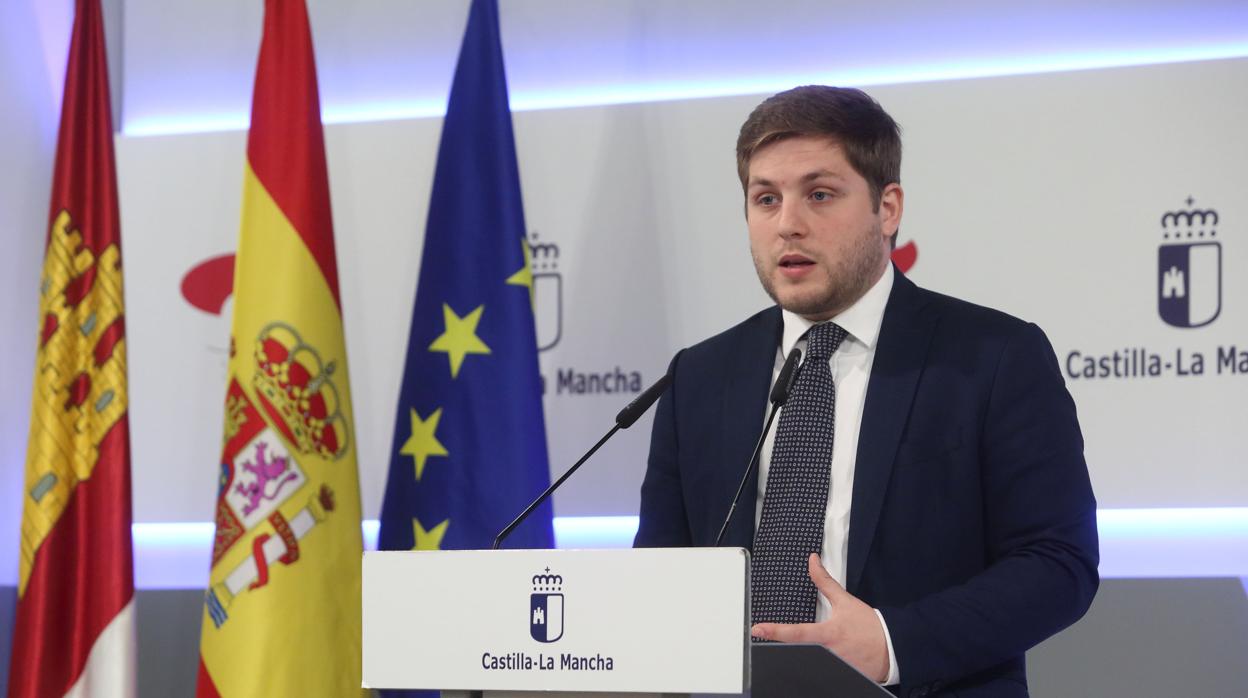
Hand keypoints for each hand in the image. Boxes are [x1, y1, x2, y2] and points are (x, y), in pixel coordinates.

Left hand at [751, 553, 889, 682]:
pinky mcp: (841, 677)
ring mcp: (835, 667)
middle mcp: (829, 653)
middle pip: (798, 652)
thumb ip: (825, 582)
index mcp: (827, 634)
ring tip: (821, 651)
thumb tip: (812, 561)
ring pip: (810, 664)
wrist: (892, 648)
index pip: (796, 633)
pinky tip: (829, 660)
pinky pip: (823, 673)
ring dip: (807, 657)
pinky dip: (819, 668)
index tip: (757, 630)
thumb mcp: (846, 601)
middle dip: (789, 648)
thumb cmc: (869, 626)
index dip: (774, 631)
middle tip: (793, 642)